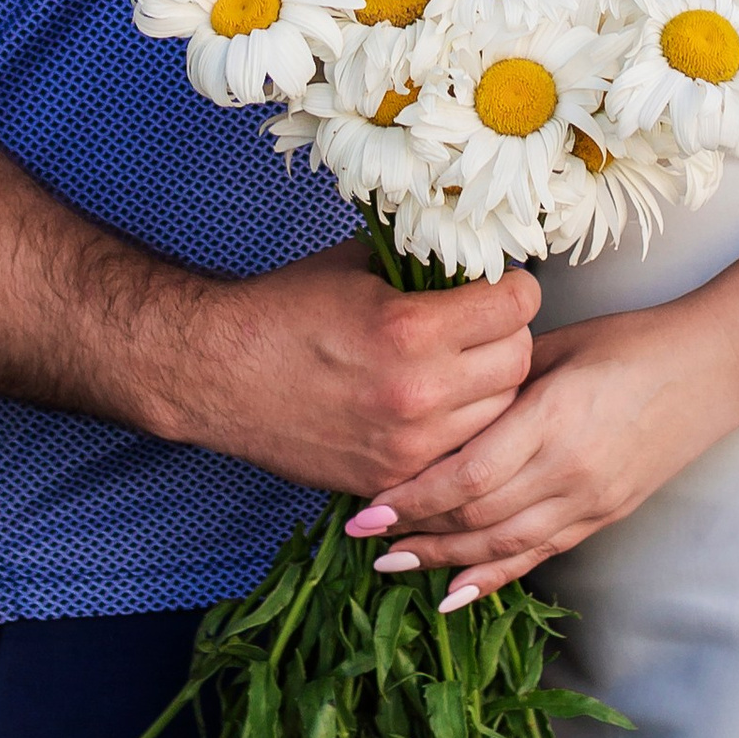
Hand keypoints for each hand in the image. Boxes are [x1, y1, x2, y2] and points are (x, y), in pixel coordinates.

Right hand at [160, 238, 540, 497]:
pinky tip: (439, 406)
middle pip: (519, 362)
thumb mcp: (359, 267)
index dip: (516, 287)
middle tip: (487, 324)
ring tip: (465, 366)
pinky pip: (460, 452)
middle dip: (510, 335)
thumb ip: (424, 266)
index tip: (503, 285)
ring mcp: (408, 444)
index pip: (516, 307)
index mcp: (411, 329)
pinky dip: (461, 429)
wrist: (218, 373)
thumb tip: (477, 259)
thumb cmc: (283, 311)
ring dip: (492, 385)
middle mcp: (419, 392)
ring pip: (499, 414)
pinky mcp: (392, 478)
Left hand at [344, 296, 738, 605]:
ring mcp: (590, 501)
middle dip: (416, 531)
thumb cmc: (632, 342)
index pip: (468, 476)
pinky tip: (457, 591)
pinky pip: (539, 555)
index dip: (414, 497)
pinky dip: (494, 576)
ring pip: (503, 546)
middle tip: (363, 537)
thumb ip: (502, 380)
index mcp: (553, 420)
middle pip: (477, 519)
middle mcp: (569, 471)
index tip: (367, 505)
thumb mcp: (558, 347)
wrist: (714, 369)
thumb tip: (439, 397)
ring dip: (445, 560)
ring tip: (394, 564)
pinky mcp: (603, 515)